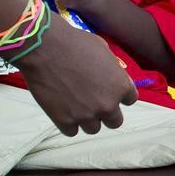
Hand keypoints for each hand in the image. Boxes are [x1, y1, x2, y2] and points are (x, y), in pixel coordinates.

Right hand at [17, 14, 136, 135]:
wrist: (45, 48)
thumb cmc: (76, 44)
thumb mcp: (105, 51)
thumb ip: (114, 71)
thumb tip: (115, 80)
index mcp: (121, 87)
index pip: (129, 100)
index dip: (118, 94)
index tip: (107, 90)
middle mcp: (107, 105)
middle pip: (115, 121)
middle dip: (106, 112)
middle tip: (93, 101)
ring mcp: (86, 116)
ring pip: (94, 129)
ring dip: (87, 119)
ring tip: (75, 104)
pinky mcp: (64, 122)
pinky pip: (72, 132)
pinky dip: (68, 123)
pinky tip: (63, 109)